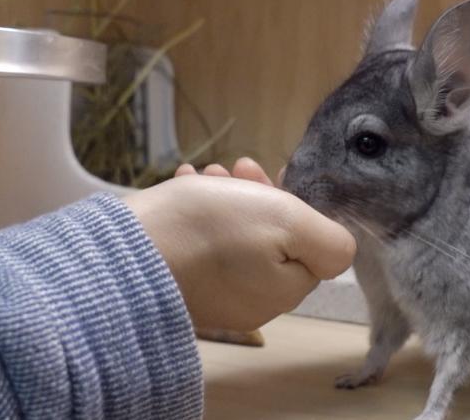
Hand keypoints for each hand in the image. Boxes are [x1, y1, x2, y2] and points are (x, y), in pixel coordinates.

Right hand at [123, 158, 355, 330]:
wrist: (127, 252)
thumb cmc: (211, 230)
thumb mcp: (287, 221)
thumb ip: (329, 239)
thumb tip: (343, 249)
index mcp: (285, 290)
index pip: (309, 243)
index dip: (294, 203)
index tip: (271, 172)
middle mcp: (253, 303)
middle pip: (272, 239)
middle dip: (257, 195)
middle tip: (234, 166)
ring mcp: (215, 299)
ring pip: (236, 238)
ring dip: (226, 197)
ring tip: (205, 173)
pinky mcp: (181, 288)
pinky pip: (203, 247)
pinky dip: (198, 213)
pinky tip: (183, 186)